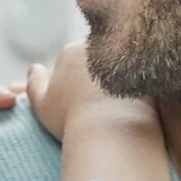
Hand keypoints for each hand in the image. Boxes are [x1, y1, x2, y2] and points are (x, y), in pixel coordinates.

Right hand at [27, 42, 158, 141]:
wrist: (111, 132)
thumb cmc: (71, 119)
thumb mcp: (42, 104)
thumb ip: (34, 82)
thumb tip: (35, 67)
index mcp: (71, 51)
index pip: (71, 60)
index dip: (72, 82)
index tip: (76, 103)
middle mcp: (98, 48)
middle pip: (96, 59)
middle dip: (96, 77)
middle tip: (97, 106)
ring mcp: (124, 57)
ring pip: (118, 66)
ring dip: (116, 81)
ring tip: (115, 109)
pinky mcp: (145, 71)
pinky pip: (140, 78)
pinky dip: (136, 90)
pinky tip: (131, 109)